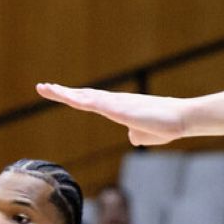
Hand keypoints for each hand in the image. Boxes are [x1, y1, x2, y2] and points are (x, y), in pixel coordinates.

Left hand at [35, 83, 187, 146]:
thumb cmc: (165, 126)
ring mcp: (117, 104)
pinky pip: (99, 105)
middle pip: (82, 96)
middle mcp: (113, 102)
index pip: (87, 101)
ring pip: (86, 98)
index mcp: (115, 107)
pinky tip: (71, 98)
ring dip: (66, 94)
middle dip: (60, 92)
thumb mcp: (144, 134)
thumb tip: (132, 137)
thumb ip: (135, 134)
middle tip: (41, 87)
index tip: (53, 91)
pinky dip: (84, 100)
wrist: (182, 119)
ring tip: (48, 89)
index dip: (69, 96)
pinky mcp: (123, 109)